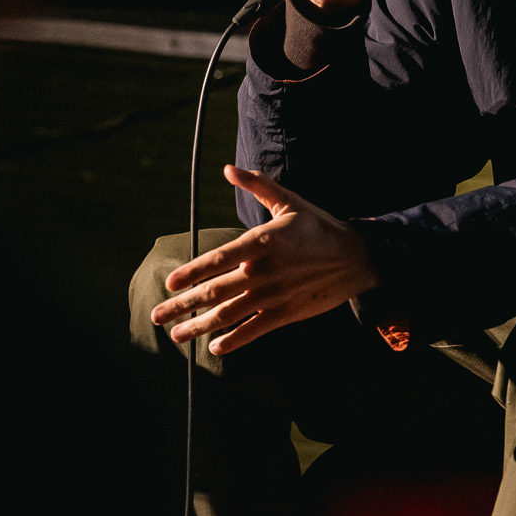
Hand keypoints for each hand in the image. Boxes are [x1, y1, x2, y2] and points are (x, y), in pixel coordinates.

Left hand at [151, 166, 378, 353]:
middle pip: (215, 291)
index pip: (217, 258)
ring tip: (177, 335)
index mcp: (261, 242)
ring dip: (200, 326)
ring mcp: (275, 294)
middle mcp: (264, 271)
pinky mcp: (287, 313)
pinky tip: (216, 346)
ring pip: (230, 314)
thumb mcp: (289, 201)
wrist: (358, 257)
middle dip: (182, 306)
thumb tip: (228, 169)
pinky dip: (234, 340)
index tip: (169, 284)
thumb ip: (257, 186)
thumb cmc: (318, 226)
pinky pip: (255, 330)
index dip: (191, 272)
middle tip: (157, 315)